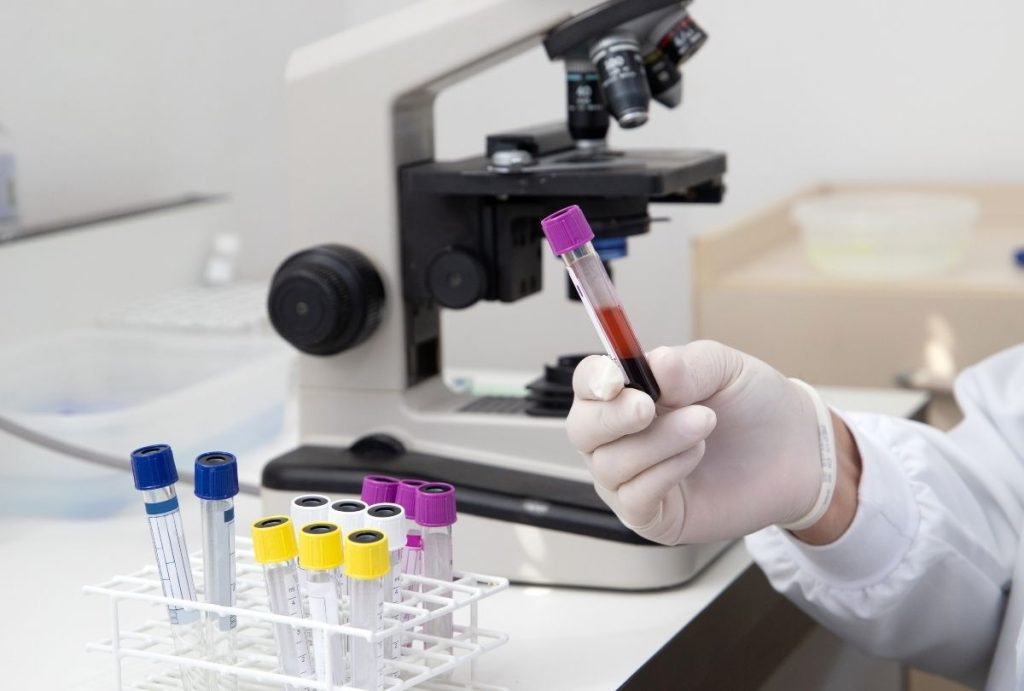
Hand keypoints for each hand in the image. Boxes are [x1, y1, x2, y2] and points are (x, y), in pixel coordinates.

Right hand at [567, 341, 856, 544]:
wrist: (797, 453)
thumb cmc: (755, 406)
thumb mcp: (725, 368)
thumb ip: (687, 364)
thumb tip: (654, 365)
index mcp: (629, 393)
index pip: (588, 384)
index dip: (593, 381)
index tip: (615, 380)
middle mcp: (620, 437)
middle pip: (582, 429)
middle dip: (613, 417)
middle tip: (650, 406)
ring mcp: (632, 478)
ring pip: (610, 464)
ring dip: (657, 441)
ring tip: (704, 424)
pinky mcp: (652, 516)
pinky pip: (633, 499)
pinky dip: (663, 473)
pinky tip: (696, 456)